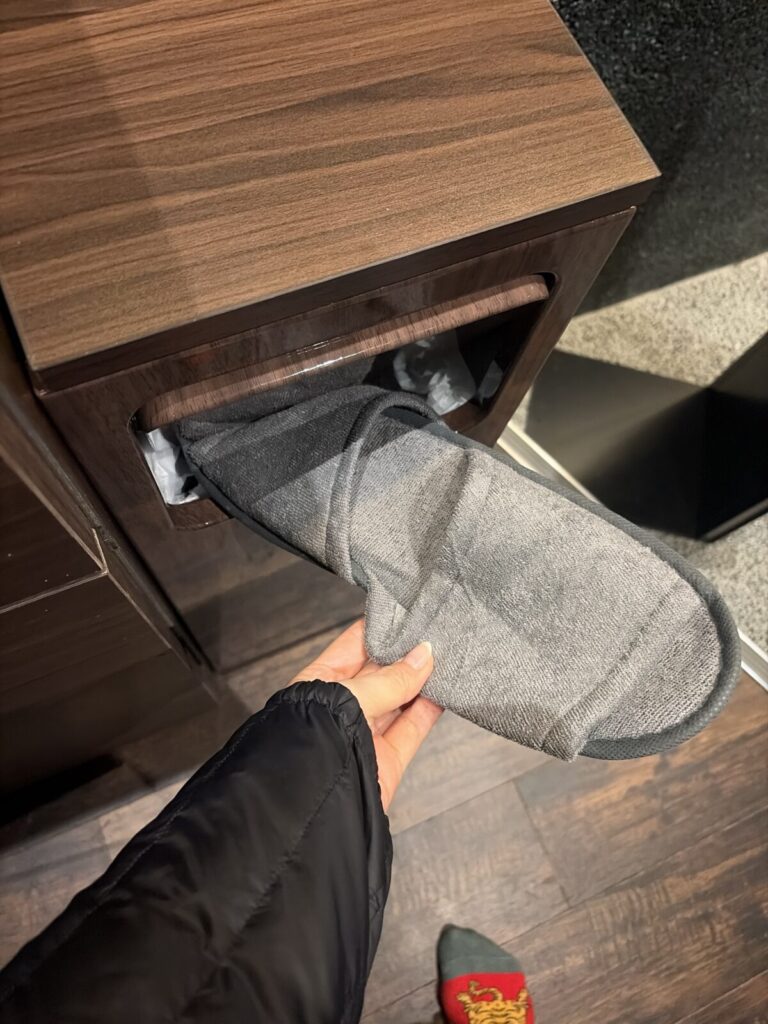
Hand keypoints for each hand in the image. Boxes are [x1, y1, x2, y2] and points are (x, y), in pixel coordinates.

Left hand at [292, 619, 441, 810]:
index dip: (381, 628)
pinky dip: (430, 709)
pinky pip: (412, 727)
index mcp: (319, 684)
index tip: (408, 612)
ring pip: (399, 699)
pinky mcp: (387, 759)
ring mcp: (364, 733)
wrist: (311, 808)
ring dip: (421, 680)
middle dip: (405, 653)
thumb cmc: (312, 742)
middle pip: (380, 671)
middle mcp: (341, 707)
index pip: (354, 645)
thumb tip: (424, 656)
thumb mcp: (351, 697)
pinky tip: (445, 691)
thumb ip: (391, 680)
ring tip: (446, 656)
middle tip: (435, 632)